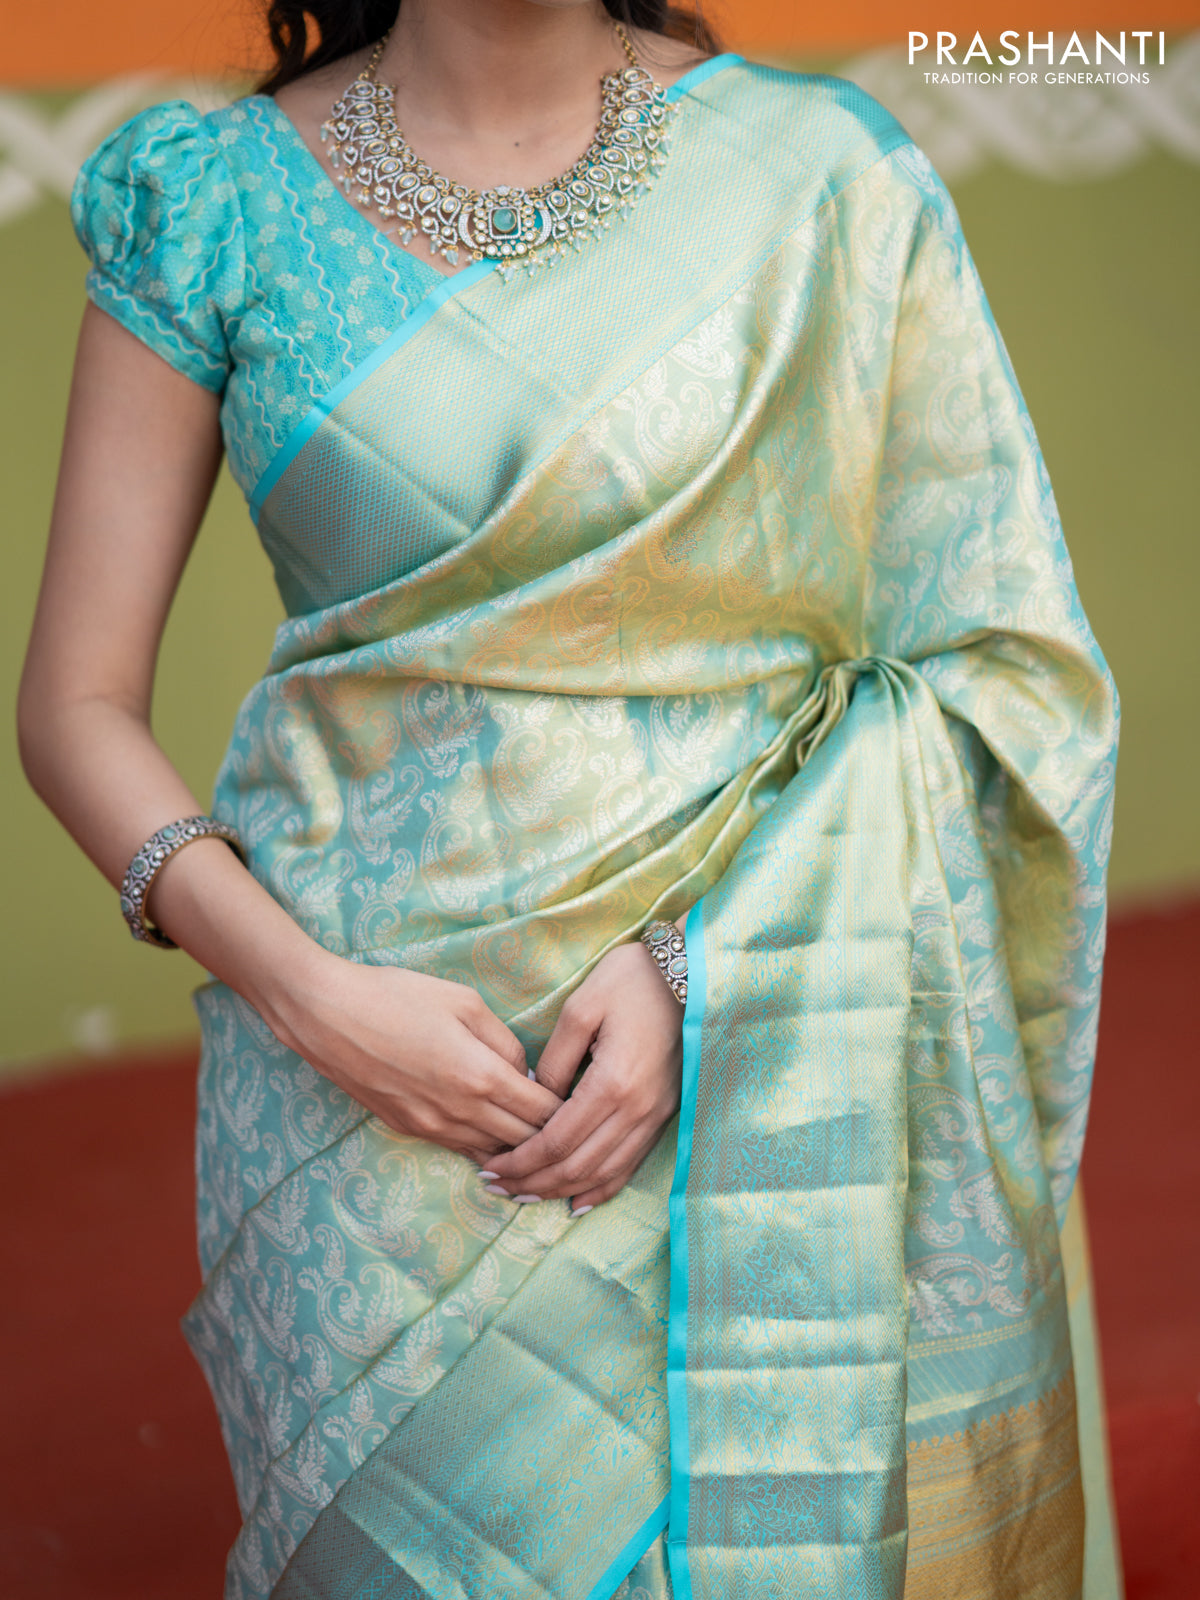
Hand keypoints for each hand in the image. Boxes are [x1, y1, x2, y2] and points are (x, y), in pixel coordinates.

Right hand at [275, 957, 562, 1163]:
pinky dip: (485, 1148)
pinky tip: (497, 1141)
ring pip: (492, 1153)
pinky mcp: (409, 1129)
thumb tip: (526, 1073)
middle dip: (551, 1136)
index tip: (585, 1104)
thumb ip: (504, 1041)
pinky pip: (461, 1149)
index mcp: (481, 1076)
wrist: (327, 1015)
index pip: (543, 1112)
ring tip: (541, 1140)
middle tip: (572, 1128)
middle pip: (524, 1141)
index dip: (569, 1112)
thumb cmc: (397, 995)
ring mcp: (432, 1127)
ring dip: (519, 1149)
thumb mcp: (464, 1002)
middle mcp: (460, 1112)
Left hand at [484, 940, 683, 1211]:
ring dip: (563, 1190)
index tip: (491, 1169)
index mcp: (612, 1083)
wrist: (689, 972)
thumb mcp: (581, 1008)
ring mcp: (655, 1115)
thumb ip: (554, 1061)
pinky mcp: (664, 1113)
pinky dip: (602, 1187)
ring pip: (604, 1172)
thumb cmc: (630, 981)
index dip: (522, 1161)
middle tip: (498, 1187)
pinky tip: (578, 1200)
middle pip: (578, 1166)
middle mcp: (637, 1109)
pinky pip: (631, 1164)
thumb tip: (535, 1100)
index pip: (558, 1141)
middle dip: (534, 1183)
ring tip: (527, 1195)